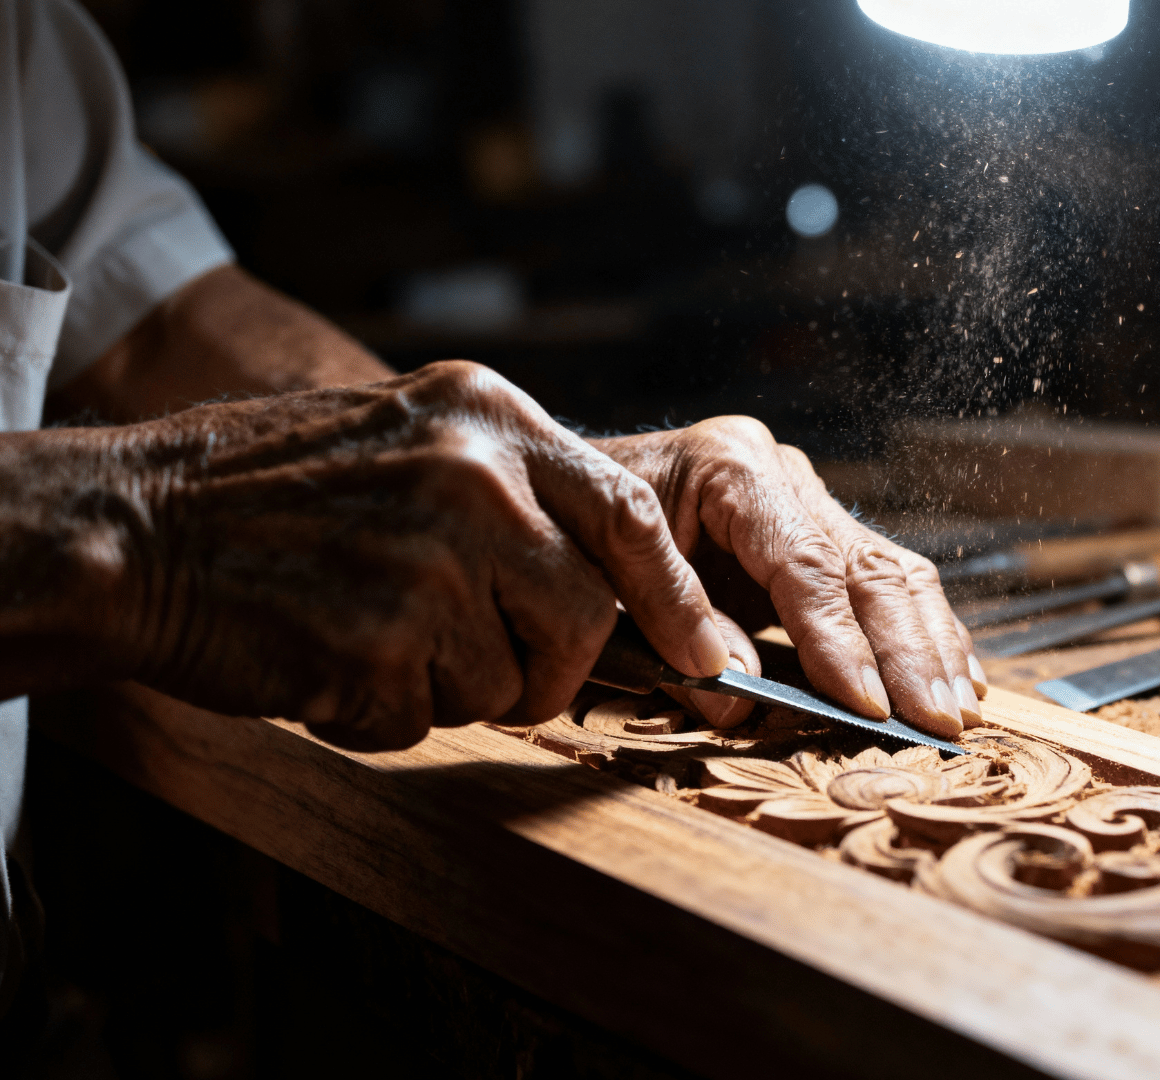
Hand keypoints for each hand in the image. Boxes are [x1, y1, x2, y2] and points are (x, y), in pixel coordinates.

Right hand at [20, 361, 736, 750]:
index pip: (631, 515)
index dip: (682, 601)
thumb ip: (517, 490)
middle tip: (486, 663)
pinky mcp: (373, 641)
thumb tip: (620, 580)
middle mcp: (471, 476)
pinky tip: (326, 655)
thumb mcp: (412, 438)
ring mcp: (425, 558)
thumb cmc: (275, 494)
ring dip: (451, 684)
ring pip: (510, 679)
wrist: (133, 525)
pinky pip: (428, 717)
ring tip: (369, 630)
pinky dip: (384, 710)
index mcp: (488, 416)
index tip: (718, 660)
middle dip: (552, 665)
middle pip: (586, 615)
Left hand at [593, 418, 985, 738]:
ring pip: (894, 572)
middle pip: (866, 568)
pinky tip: (956, 679)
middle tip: (936, 722)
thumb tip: (739, 702)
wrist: (568, 482)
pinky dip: (924, 635)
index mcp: (730, 466)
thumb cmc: (581, 529)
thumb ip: (675, 629)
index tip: (867, 703)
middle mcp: (783, 474)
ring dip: (931, 650)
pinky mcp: (821, 530)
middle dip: (907, 654)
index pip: (805, 564)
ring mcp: (808, 498)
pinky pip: (888, 580)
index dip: (839, 640)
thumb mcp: (610, 574)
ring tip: (960, 712)